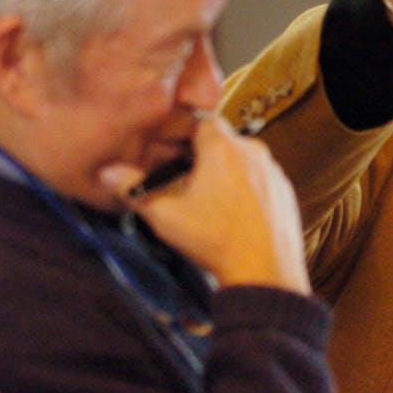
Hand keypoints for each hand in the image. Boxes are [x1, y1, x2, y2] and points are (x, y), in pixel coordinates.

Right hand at [99, 117, 311, 293]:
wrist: (265, 272)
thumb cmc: (216, 241)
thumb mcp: (166, 216)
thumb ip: (134, 189)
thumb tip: (107, 173)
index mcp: (223, 149)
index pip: (202, 120)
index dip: (184, 131)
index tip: (171, 148)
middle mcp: (254, 152)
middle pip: (222, 140)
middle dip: (202, 154)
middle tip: (183, 178)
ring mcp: (274, 171)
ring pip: (242, 159)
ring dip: (224, 171)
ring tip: (206, 199)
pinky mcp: (286, 190)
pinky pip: (260, 178)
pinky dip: (246, 186)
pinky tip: (232, 212)